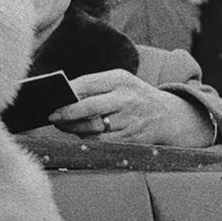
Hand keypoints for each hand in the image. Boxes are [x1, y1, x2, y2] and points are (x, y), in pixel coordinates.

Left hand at [50, 68, 215, 147]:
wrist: (169, 115)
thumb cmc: (134, 96)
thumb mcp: (119, 82)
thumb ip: (94, 86)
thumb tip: (62, 98)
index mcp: (119, 79)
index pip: (86, 84)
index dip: (66, 94)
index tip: (52, 100)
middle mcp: (126, 99)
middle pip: (89, 107)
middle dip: (67, 114)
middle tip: (52, 117)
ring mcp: (130, 119)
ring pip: (93, 127)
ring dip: (75, 128)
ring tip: (64, 125)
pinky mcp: (132, 138)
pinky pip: (103, 141)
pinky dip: (89, 138)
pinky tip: (81, 134)